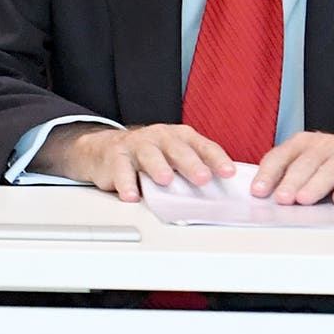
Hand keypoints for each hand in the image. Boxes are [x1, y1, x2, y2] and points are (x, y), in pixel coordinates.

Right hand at [39, 123, 236, 201]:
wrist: (104, 150)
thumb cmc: (148, 157)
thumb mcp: (173, 159)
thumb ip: (193, 171)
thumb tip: (223, 196)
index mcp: (179, 137)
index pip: (202, 146)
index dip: (216, 159)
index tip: (229, 173)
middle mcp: (159, 137)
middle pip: (177, 149)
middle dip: (191, 163)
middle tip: (203, 178)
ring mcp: (137, 144)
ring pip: (149, 154)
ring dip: (158, 167)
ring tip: (165, 180)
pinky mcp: (115, 155)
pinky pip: (121, 169)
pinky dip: (126, 183)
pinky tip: (131, 195)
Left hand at [251, 131, 333, 205]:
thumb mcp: (310, 160)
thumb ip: (289, 172)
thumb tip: (265, 195)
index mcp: (302, 143)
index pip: (280, 156)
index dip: (267, 174)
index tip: (258, 191)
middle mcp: (323, 146)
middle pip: (304, 164)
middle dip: (290, 182)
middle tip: (281, 199)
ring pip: (328, 171)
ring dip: (314, 186)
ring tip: (303, 200)